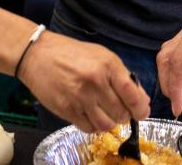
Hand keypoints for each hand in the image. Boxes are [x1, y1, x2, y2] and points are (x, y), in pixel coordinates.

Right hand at [17, 30, 149, 131]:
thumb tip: (142, 100)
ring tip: (107, 114)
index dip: (141, 108)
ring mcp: (80, 97)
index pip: (132, 94)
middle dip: (125, 115)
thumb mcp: (103, 56)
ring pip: (106, 124)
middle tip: (121, 111)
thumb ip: (123, 77)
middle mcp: (95, 82)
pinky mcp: (66, 110)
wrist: (39, 55)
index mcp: (108, 65)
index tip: (142, 112)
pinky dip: (94, 126)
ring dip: (110, 123)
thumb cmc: (73, 54)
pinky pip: (88, 127)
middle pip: (120, 112)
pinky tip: (93, 116)